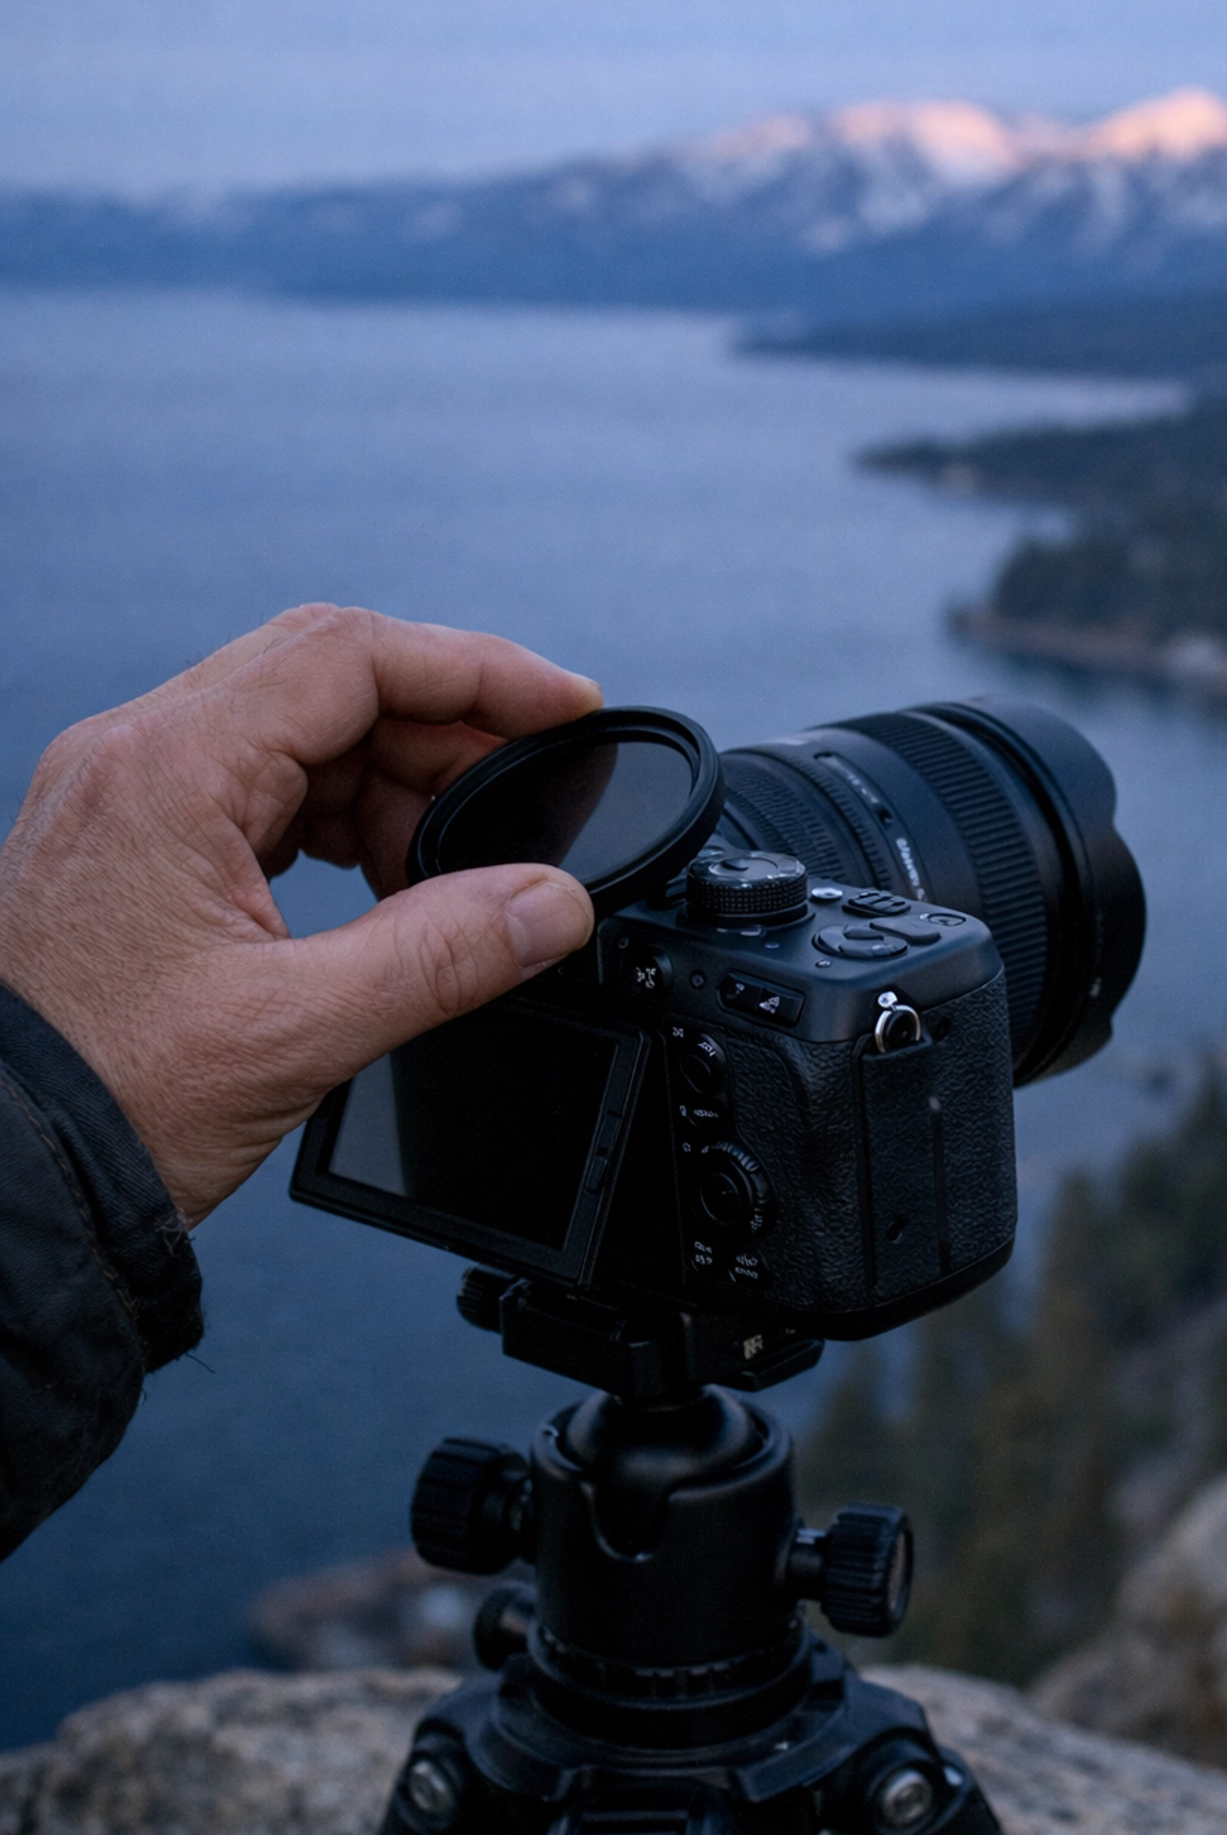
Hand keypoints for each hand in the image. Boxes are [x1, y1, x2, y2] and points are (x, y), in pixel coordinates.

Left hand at [0, 606, 600, 1223]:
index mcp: (167, 770)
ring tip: (453, 872)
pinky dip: (337, 824)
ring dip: (391, 785)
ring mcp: (126, 800)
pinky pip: (257, 792)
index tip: (562, 705)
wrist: (4, 1177)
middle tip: (526, 797)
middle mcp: (135, 760)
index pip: (351, 657)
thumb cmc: (99, 1099)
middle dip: (443, 733)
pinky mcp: (131, 848)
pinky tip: (382, 885)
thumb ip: (446, 954)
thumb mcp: (298, 1029)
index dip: (477, 670)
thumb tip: (551, 905)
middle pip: (327, 684)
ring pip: (296, 736)